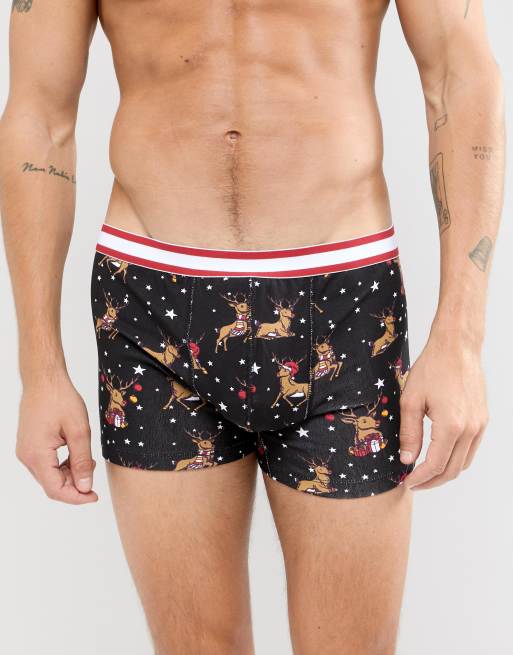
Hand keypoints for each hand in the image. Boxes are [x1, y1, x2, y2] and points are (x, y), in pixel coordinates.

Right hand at [16, 372, 97, 503]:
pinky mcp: (30, 445)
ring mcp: (26, 451)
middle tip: (93, 473)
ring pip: (49, 475)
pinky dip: (62, 465)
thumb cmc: (60, 399)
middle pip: (52, 484)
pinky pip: (46, 464)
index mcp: (37, 455)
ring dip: (69, 474)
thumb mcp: (79, 431)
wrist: (44, 379)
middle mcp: (27, 456)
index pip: (56, 489)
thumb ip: (82, 461)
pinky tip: (76, 455)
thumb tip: (85, 487)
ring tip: (87, 461)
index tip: (94, 496)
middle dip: (75, 485)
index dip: (76, 497)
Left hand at [399, 333, 487, 490]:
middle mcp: (470, 429)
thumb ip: (409, 433)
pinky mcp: (482, 419)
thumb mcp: (411, 400)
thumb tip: (407, 459)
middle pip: (451, 470)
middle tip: (412, 482)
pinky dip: (455, 458)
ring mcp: (480, 425)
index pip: (435, 465)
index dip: (419, 478)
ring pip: (463, 462)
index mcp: (451, 426)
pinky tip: (439, 455)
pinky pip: (470, 449)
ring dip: (444, 472)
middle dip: (431, 481)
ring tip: (423, 471)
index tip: (406, 482)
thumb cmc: (432, 368)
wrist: (457, 348)